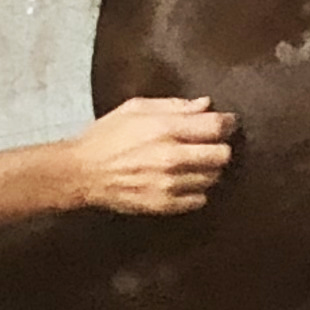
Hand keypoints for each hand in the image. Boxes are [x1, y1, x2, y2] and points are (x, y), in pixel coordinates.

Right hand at [73, 95, 236, 214]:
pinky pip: (200, 199)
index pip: (216, 126)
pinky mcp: (164, 204)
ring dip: (208, 169)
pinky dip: (196, 190)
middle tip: (209, 144)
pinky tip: (182, 181)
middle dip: (220, 147)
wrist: (82, 172)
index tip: (227, 122)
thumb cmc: (106, 136)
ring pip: (213, 178)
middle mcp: (171, 157)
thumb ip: (174, 106)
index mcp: (165, 129)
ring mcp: (169, 184)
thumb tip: (205, 105)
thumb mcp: (135, 109)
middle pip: (222, 155)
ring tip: (192, 163)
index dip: (228, 123)